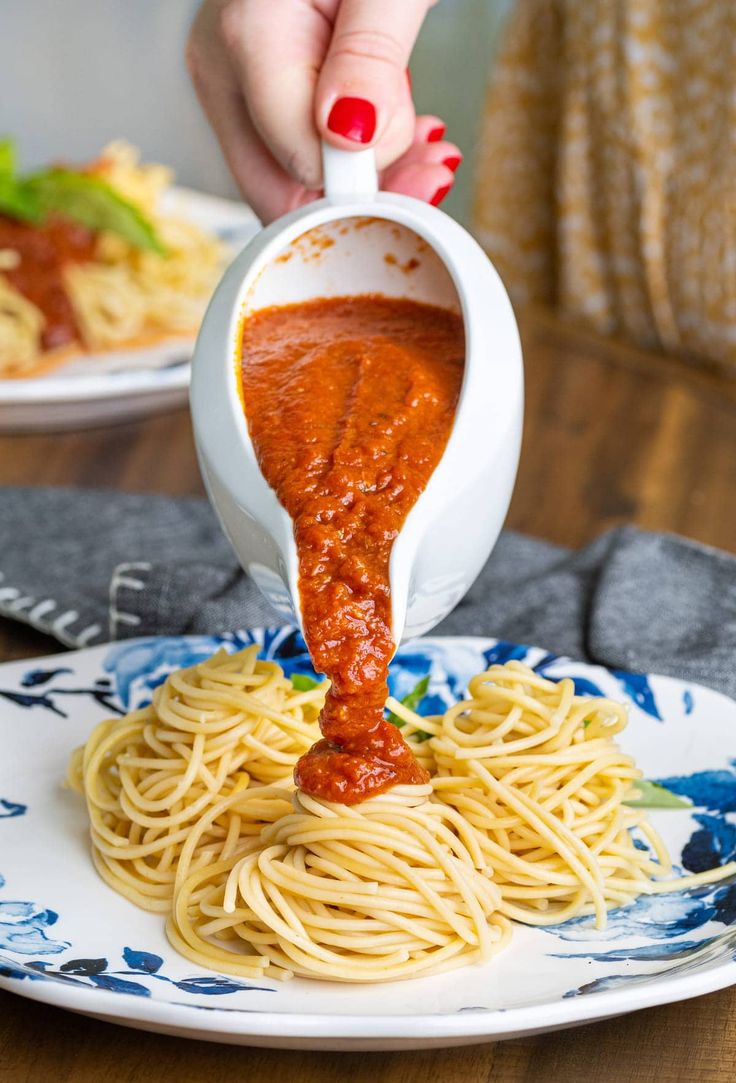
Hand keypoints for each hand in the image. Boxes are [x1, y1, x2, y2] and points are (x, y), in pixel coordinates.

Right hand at [187, 0, 460, 222]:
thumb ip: (369, 53)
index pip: (300, 166)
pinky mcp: (247, 87)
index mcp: (246, 38)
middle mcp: (221, 67)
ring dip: (365, 176)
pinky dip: (347, 157)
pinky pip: (294, 153)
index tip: (431, 166)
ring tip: (422, 135)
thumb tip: (348, 135)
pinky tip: (390, 128)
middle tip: (433, 165)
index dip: (368, 184)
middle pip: (282, 190)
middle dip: (364, 196)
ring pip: (291, 179)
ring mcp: (228, 80)